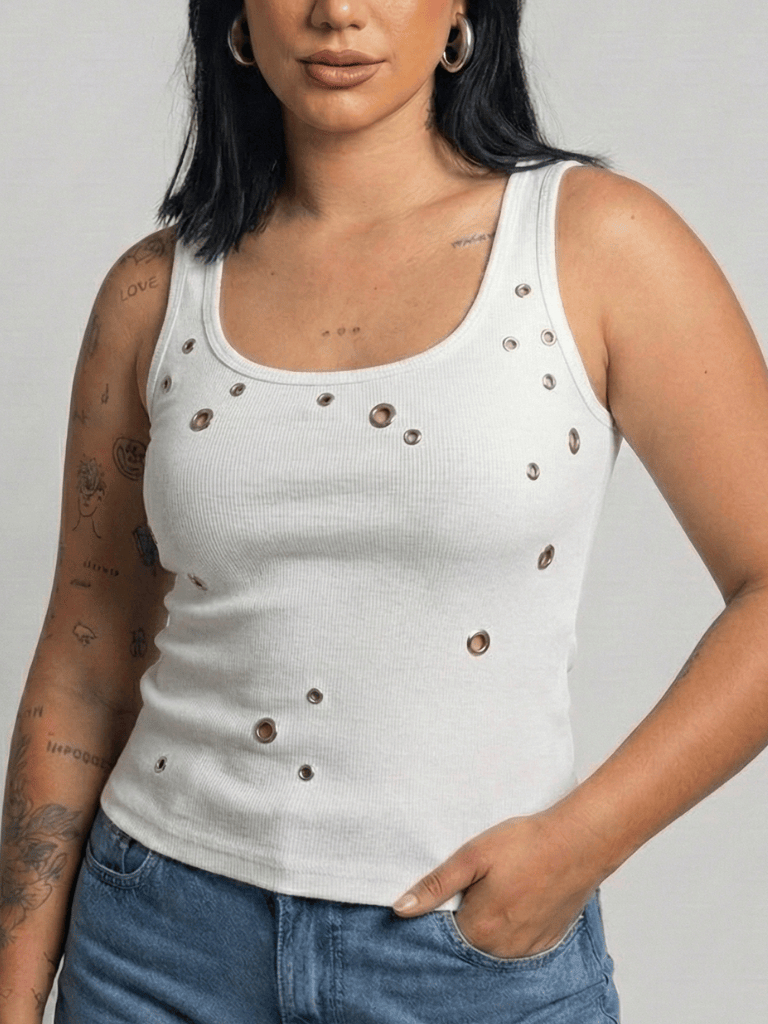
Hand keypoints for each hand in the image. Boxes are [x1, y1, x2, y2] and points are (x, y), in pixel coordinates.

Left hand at [392, 810, 601, 958]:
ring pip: (494, 940)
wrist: (579, 842)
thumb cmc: (526, 844)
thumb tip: (401, 908)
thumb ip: (435, 885)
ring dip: (491, 918)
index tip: (454, 884)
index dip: (443, 905)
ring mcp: (527, 948)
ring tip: (503, 883)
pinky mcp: (547, 941)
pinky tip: (520, 895)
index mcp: (479, 930)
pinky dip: (514, 922)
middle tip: (482, 878)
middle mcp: (502, 949)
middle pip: (469, 937)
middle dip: (468, 911)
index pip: (443, 931)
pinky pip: (518, 940)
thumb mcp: (472, 856)